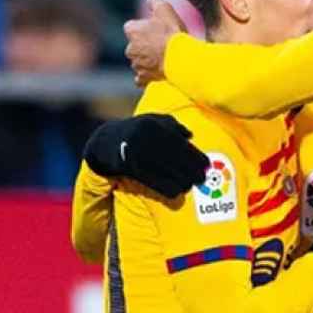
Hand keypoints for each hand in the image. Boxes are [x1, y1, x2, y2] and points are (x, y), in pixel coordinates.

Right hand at [83, 113, 209, 197]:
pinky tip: (177, 191)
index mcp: (154, 126)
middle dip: (192, 171)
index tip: (206, 166)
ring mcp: (137, 153)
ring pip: (167, 172)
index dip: (196, 157)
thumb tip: (190, 135)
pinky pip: (154, 182)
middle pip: (176, 160)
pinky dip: (168, 188)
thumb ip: (172, 125)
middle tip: (201, 179)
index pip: (181, 145)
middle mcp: (145, 138)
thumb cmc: (138, 130)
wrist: (106, 143)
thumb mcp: (152, 121)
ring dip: (182, 181)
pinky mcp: (130, 168)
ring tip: (189, 185)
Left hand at [124, 0, 186, 85]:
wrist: (180, 60)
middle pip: (135, 46)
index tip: (156, 30)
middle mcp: (129, 48)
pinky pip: (141, 78)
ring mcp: (135, 64)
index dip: (144, 29)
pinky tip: (158, 73)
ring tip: (165, 59)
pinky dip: (147, 76)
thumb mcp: (166, 10)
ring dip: (148, 61)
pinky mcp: (142, 78)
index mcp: (131, 30)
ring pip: (139, 61)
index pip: (132, 27)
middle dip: (145, 46)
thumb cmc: (172, 34)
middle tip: (162, 45)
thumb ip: (155, 2)